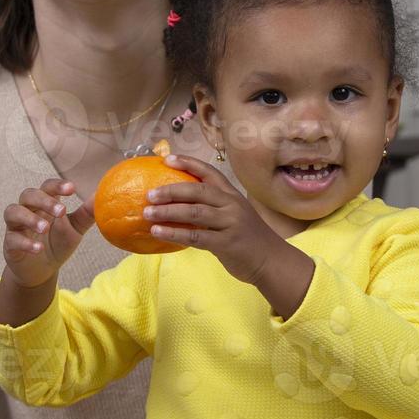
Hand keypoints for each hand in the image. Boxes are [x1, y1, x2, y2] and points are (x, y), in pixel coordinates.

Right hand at [2, 178, 95, 287]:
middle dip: (44, 201)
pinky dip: (25, 242)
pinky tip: (38, 249)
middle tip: (61, 211)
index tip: (72, 189)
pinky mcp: (9, 244)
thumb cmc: (58, 243)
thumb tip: (102, 197)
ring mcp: (16, 226)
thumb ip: (87, 213)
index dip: (57, 185)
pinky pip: (12, 238)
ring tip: (45, 227)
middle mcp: (28, 210)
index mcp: (44, 203)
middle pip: (28, 195)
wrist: (41, 270)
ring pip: (13, 212)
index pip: (47, 187)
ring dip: (29, 218)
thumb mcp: (75, 229)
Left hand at [145, 155, 286, 284]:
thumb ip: (212, 208)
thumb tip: (178, 204)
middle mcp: (232, 204)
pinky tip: (158, 232)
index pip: (209, 172)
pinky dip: (174, 233)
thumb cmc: (248, 238)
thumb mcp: (234, 215)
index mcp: (232, 195)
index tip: (167, 159)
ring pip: (194, 212)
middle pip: (198, 191)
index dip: (188, 163)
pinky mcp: (226, 243)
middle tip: (149, 194)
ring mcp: (230, 223)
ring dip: (168, 212)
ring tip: (147, 213)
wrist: (271, 260)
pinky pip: (196, 236)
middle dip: (171, 190)